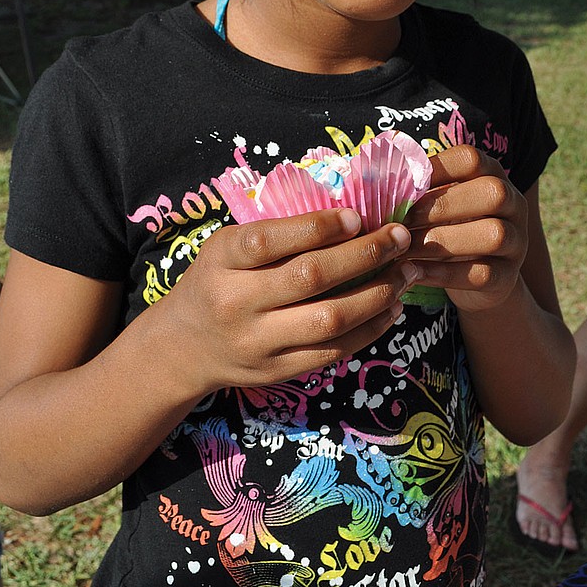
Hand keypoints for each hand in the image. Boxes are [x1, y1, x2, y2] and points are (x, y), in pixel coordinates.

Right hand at [161, 207, 417, 392]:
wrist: (182, 348)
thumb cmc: (216, 281)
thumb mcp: (227, 247)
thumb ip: (276, 233)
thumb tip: (351, 215)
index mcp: (222, 260)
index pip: (271, 240)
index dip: (319, 226)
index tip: (357, 216)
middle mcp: (237, 302)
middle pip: (310, 277)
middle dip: (364, 254)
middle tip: (400, 237)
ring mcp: (258, 342)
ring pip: (330, 319)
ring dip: (378, 293)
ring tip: (405, 272)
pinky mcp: (278, 371)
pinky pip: (334, 351)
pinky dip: (370, 328)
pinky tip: (390, 306)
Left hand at [404, 145, 527, 314]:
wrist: (477, 281)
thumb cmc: (445, 231)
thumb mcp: (435, 206)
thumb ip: (415, 192)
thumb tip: (362, 181)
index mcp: (492, 174)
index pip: (471, 158)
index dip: (435, 168)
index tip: (399, 185)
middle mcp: (513, 203)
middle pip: (491, 193)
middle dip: (440, 206)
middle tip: (400, 221)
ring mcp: (518, 241)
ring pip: (492, 234)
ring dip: (442, 241)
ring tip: (403, 249)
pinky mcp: (509, 277)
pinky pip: (483, 273)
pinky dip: (445, 274)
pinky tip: (414, 273)